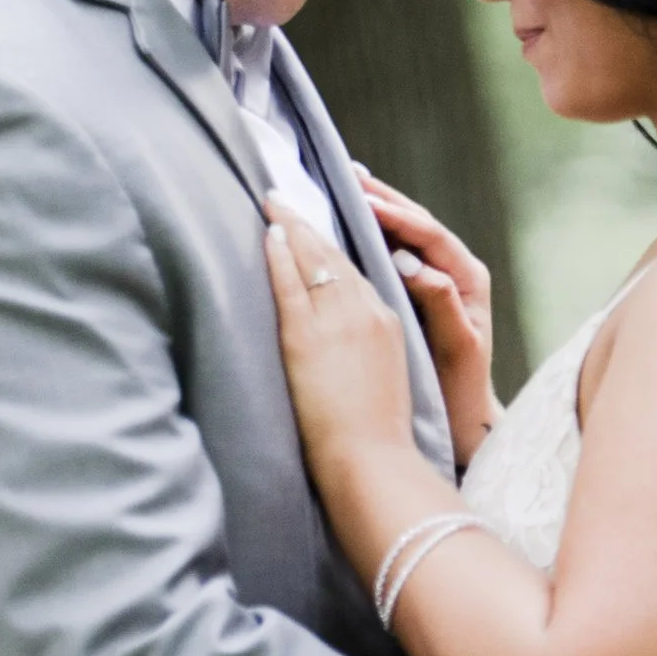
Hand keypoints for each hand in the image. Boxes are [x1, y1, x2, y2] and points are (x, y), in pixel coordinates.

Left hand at [262, 198, 415, 486]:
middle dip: (310, 223)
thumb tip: (340, 343)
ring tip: (273, 202)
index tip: (314, 225)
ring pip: (314, 259)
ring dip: (292, 226)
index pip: (355, 270)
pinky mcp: (308, 335)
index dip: (330, 246)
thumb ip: (363, 348)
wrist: (372, 460)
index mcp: (386, 321)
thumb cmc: (374, 434)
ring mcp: (338, 320)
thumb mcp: (382, 377)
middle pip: (334, 256)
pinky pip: (292, 281)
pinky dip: (280, 254)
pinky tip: (270, 232)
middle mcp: (366, 311)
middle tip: (285, 195)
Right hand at [358, 170, 498, 460]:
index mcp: (469, 278)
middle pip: (419, 224)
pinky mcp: (422, 291)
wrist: (464, 417)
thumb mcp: (454, 345)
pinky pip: (398, 252)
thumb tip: (415, 264)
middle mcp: (457, 271)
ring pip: (407, 234)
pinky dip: (376, 233)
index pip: (430, 235)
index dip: (398, 216)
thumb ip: (441, 302)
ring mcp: (440, 278)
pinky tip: (353, 221)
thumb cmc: (460, 386)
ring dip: (380, 209)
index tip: (366, 201)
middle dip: (386, 199)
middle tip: (352, 175)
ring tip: (350, 186)